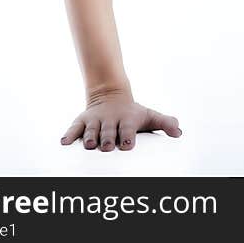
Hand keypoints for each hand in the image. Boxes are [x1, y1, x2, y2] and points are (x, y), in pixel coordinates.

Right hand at [60, 89, 181, 150]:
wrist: (111, 96)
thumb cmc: (132, 114)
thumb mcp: (150, 116)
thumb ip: (165, 123)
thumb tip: (179, 132)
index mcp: (127, 119)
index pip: (127, 128)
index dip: (128, 136)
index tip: (128, 144)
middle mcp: (110, 120)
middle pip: (108, 131)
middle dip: (108, 139)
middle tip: (107, 146)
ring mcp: (95, 121)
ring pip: (91, 130)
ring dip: (90, 137)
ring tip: (89, 144)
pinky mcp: (82, 121)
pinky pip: (73, 128)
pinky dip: (69, 134)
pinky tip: (64, 143)